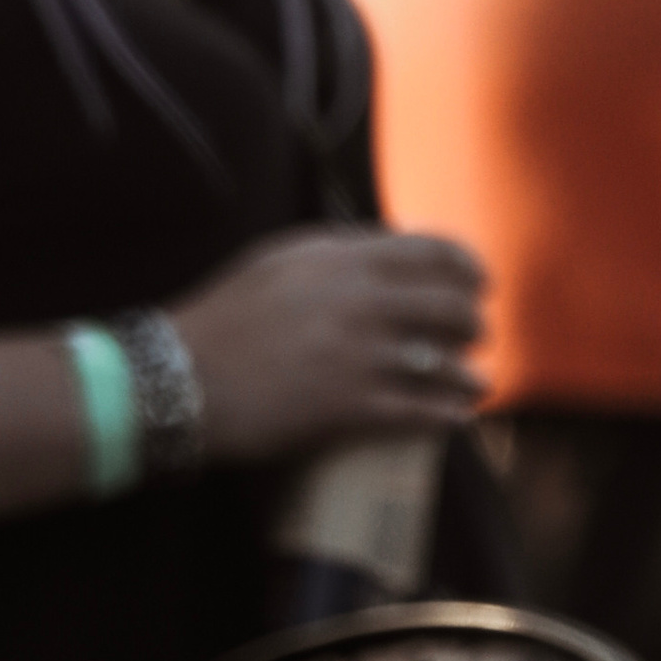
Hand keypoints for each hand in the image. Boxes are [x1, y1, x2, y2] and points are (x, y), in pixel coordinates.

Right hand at [168, 226, 486, 460]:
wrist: (179, 376)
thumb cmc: (226, 317)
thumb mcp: (281, 260)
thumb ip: (338, 249)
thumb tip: (390, 243)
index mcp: (345, 260)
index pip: (434, 252)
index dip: (469, 267)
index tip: (481, 282)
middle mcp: (360, 302)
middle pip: (450, 307)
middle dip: (474, 323)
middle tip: (477, 335)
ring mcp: (357, 356)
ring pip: (443, 362)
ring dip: (470, 374)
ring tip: (478, 382)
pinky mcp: (347, 407)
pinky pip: (417, 410)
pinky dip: (447, 414)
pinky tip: (460, 418)